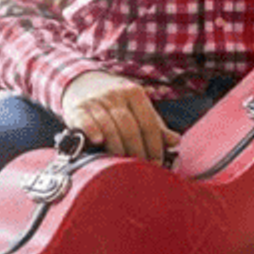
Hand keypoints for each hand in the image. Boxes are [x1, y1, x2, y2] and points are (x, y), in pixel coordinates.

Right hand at [61, 71, 179, 163]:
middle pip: (130, 127)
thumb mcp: (138, 109)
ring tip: (122, 164)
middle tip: (140, 168)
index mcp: (134, 93)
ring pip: (109, 127)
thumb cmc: (117, 104)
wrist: (84, 85)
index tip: (156, 163)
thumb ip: (156, 127)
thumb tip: (176, 141)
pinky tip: (98, 142)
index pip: (148, 123)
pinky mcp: (77, 109)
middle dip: (137, 151)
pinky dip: (92, 131)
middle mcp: (115, 94)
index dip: (154, 146)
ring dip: (117, 148)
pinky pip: (86, 121)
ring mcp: (95, 101)